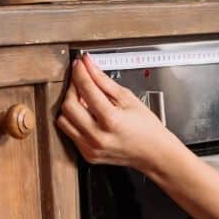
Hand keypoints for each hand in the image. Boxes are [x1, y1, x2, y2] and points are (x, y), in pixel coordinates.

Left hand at [56, 54, 176, 172]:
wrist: (154, 153)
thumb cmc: (148, 128)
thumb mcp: (130, 99)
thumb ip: (105, 82)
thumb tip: (90, 67)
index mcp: (111, 120)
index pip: (87, 90)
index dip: (80, 73)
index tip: (80, 65)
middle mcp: (98, 136)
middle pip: (68, 105)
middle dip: (72, 88)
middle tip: (81, 81)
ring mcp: (90, 147)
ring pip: (64, 120)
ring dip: (70, 106)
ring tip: (84, 100)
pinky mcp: (87, 154)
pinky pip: (70, 133)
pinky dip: (75, 120)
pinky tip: (88, 115)